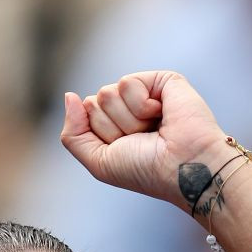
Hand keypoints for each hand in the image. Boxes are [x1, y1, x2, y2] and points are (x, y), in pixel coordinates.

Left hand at [60, 70, 232, 214]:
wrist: (182, 167)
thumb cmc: (145, 170)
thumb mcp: (99, 162)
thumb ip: (73, 134)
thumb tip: (70, 96)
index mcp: (115, 126)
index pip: (86, 113)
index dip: (101, 135)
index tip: (126, 150)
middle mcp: (128, 108)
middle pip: (94, 102)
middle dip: (113, 128)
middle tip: (141, 140)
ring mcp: (145, 93)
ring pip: (108, 92)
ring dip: (128, 120)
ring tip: (153, 130)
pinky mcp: (161, 80)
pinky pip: (127, 82)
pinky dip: (141, 105)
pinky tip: (161, 115)